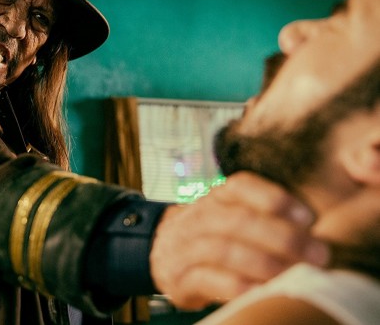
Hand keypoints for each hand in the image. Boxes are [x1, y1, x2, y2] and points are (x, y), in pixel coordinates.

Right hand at [149, 172, 329, 309]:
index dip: (274, 198)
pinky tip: (261, 291)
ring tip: (294, 275)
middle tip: (318, 254)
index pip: (240, 186)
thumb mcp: (228, 213)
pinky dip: (237, 286)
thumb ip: (259, 214)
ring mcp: (186, 247)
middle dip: (282, 237)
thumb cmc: (210, 232)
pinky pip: (207, 280)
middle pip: (237, 220)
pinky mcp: (180, 277)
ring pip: (223, 250)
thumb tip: (311, 227)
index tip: (308, 218)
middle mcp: (198, 217)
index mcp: (215, 197)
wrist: (161, 251)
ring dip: (264, 263)